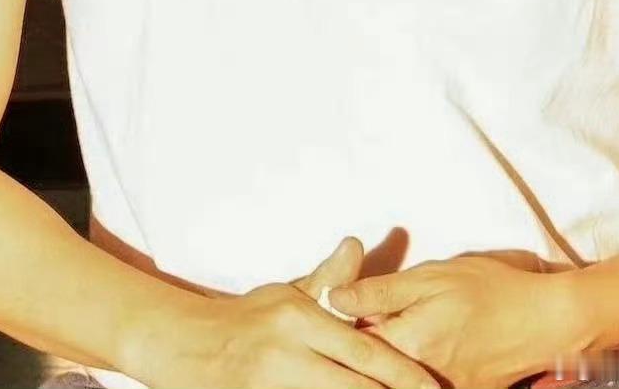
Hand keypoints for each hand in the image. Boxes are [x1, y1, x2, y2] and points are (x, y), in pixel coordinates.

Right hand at [151, 236, 440, 388]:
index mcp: (299, 319)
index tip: (433, 388)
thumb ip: (328, 278)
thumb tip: (357, 244)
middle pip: (355, 387)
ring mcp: (273, 387)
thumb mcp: (286, 293)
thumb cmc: (246, 320)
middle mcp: (289, 356)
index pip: (364, 351)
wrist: (185, 347)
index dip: (403, 375)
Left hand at [327, 252, 586, 388]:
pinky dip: (411, 372)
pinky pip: (422, 387)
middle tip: (357, 334)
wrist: (545, 320)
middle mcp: (420, 377)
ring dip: (382, 364)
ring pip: (395, 379)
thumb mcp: (430, 277)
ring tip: (388, 341)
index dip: (337, 328)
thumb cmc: (489, 289)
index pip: (354, 342)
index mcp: (408, 342)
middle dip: (356, 353)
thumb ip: (379, 291)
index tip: (326, 319)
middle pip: (373, 369)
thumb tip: (331, 297)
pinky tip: (418, 352)